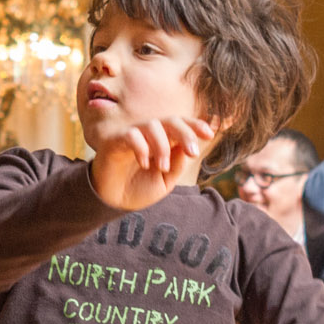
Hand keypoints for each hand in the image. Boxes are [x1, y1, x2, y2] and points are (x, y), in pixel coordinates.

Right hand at [89, 117, 213, 210]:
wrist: (113, 202)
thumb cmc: (138, 189)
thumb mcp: (165, 182)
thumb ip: (177, 165)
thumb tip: (187, 147)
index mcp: (164, 141)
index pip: (182, 125)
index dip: (196, 125)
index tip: (210, 134)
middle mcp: (149, 135)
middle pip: (171, 120)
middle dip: (185, 133)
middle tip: (193, 152)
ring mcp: (132, 135)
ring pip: (152, 125)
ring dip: (162, 145)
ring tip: (162, 166)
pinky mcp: (114, 141)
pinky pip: (130, 135)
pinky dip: (141, 147)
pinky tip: (144, 164)